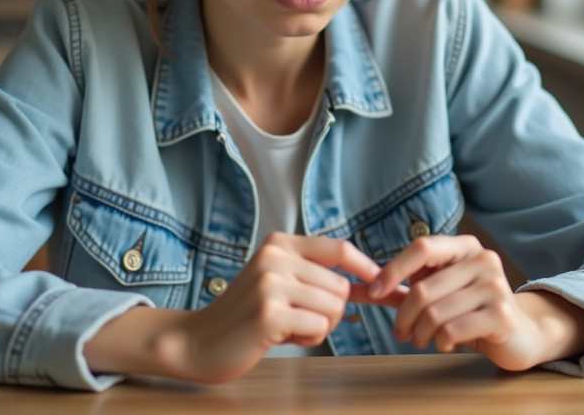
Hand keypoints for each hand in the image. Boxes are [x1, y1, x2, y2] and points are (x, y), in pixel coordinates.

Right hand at [167, 233, 382, 382]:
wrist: (198, 341)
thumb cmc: (246, 315)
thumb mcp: (281, 283)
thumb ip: (320, 278)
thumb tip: (376, 282)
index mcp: (280, 242)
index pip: (339, 249)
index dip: (368, 269)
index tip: (386, 287)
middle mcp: (275, 256)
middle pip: (341, 286)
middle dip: (332, 311)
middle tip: (299, 318)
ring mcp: (270, 283)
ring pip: (334, 308)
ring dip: (319, 327)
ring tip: (287, 326)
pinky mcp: (269, 312)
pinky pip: (319, 327)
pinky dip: (308, 338)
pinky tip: (280, 336)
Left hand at [360, 235, 583, 370]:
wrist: (521, 333)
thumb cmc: (470, 310)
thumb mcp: (437, 293)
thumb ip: (400, 288)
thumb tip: (357, 288)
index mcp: (464, 246)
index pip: (421, 247)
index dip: (393, 269)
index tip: (373, 291)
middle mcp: (482, 259)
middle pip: (423, 288)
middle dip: (404, 317)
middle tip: (400, 333)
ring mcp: (495, 286)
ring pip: (435, 313)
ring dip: (420, 333)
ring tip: (422, 339)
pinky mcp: (501, 314)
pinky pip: (453, 329)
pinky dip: (440, 342)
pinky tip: (445, 343)